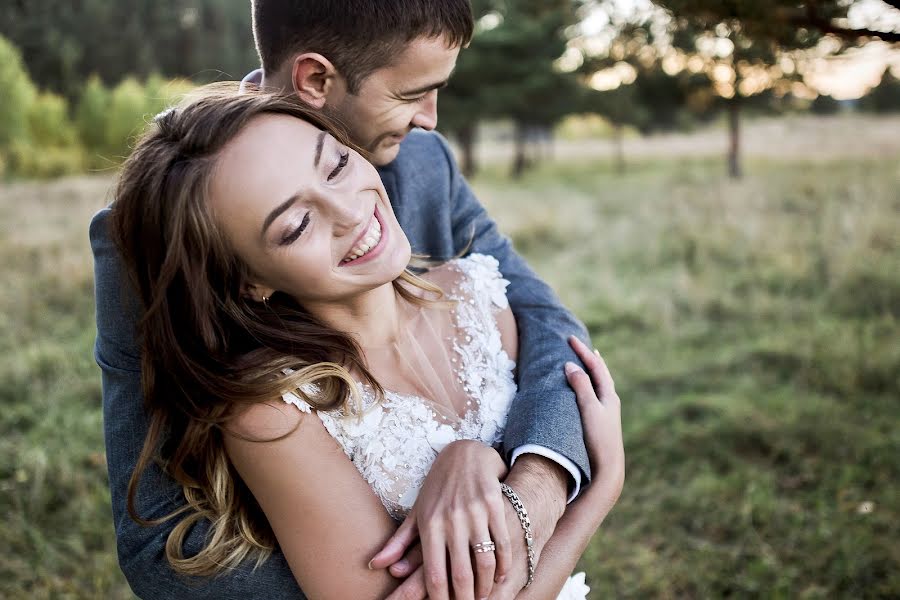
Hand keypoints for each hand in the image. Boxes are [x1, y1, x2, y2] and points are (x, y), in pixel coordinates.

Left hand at [373, 440, 511, 599]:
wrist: (465, 452)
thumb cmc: (437, 487)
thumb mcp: (416, 511)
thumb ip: (398, 542)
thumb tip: (375, 566)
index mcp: (429, 524)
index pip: (434, 574)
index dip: (440, 599)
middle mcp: (451, 519)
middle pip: (461, 573)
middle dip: (465, 599)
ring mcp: (474, 512)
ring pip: (484, 561)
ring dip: (486, 586)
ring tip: (483, 597)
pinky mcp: (494, 504)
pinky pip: (502, 542)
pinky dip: (503, 564)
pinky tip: (500, 576)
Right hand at [565, 336, 624, 500]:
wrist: (607, 469)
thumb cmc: (598, 438)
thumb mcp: (588, 408)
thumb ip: (581, 386)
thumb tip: (571, 366)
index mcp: (609, 395)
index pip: (596, 366)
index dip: (582, 351)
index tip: (569, 338)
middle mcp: (610, 402)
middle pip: (601, 373)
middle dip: (590, 358)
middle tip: (580, 346)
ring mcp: (607, 413)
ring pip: (599, 385)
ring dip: (591, 372)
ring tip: (586, 364)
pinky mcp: (600, 424)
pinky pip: (595, 397)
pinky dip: (589, 387)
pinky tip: (585, 393)